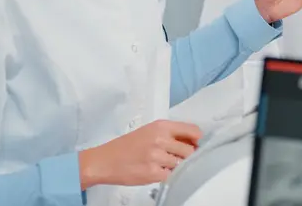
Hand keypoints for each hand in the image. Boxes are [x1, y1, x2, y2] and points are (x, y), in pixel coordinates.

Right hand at [78, 120, 201, 188]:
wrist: (104, 161)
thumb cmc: (126, 146)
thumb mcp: (149, 132)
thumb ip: (170, 134)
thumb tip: (193, 141)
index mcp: (161, 126)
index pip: (192, 131)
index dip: (198, 140)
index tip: (197, 145)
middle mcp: (160, 139)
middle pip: (190, 150)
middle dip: (187, 156)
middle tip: (179, 158)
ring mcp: (157, 156)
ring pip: (182, 163)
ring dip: (177, 166)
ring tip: (165, 165)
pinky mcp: (153, 172)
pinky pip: (172, 175)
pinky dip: (169, 175)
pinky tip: (160, 172)